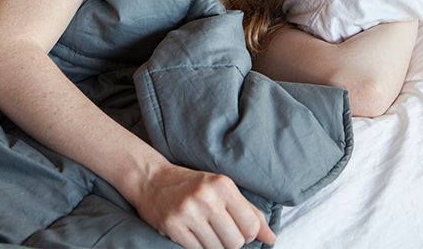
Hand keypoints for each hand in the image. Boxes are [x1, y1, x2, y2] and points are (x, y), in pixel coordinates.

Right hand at [133, 163, 276, 248]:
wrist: (151, 179)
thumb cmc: (192, 185)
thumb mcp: (222, 190)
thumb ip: (249, 212)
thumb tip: (271, 237)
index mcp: (223, 185)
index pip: (250, 226)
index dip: (247, 235)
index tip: (236, 229)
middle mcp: (206, 197)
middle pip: (235, 242)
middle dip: (230, 243)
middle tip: (218, 231)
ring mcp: (188, 212)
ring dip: (213, 246)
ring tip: (203, 230)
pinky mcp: (173, 225)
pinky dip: (197, 246)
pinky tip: (191, 232)